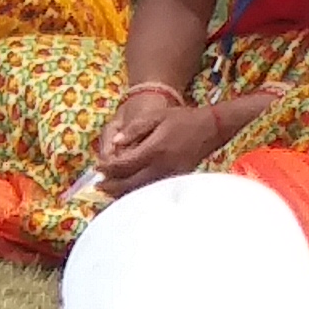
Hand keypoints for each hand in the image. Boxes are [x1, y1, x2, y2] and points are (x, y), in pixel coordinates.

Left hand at [85, 83, 202, 187]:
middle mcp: (163, 166)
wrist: (211, 128)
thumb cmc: (182, 119)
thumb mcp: (156, 116)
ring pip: (142, 190)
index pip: (125, 164)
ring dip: (123, 192)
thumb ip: (134, 129)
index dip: (108, 169)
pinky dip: (138, 191)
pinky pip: (153, 189)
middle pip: (131, 183)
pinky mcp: (176, 179)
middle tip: (98, 185)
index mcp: (155, 149)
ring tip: (108, 191)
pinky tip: (128, 190)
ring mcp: (171, 175)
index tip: (97, 168)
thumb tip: (115, 143)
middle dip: (112, 186)